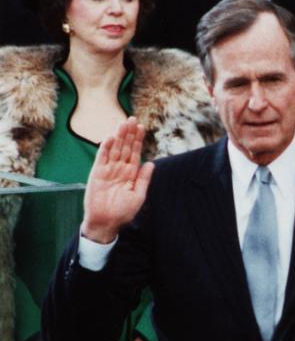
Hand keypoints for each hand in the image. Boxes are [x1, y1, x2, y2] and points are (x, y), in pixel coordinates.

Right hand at [81, 117, 153, 243]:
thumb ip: (144, 179)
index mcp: (131, 174)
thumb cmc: (123, 212)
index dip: (138, 140)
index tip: (142, 128)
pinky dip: (105, 148)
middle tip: (132, 119)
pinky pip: (101, 158)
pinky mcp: (97, 173)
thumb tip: (151, 163)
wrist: (106, 222)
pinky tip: (110, 138)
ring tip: (123, 123)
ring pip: (114, 149)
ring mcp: (108, 170)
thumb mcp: (138, 195)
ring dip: (118, 136)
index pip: (135, 153)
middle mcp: (120, 169)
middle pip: (125, 147)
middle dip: (129, 134)